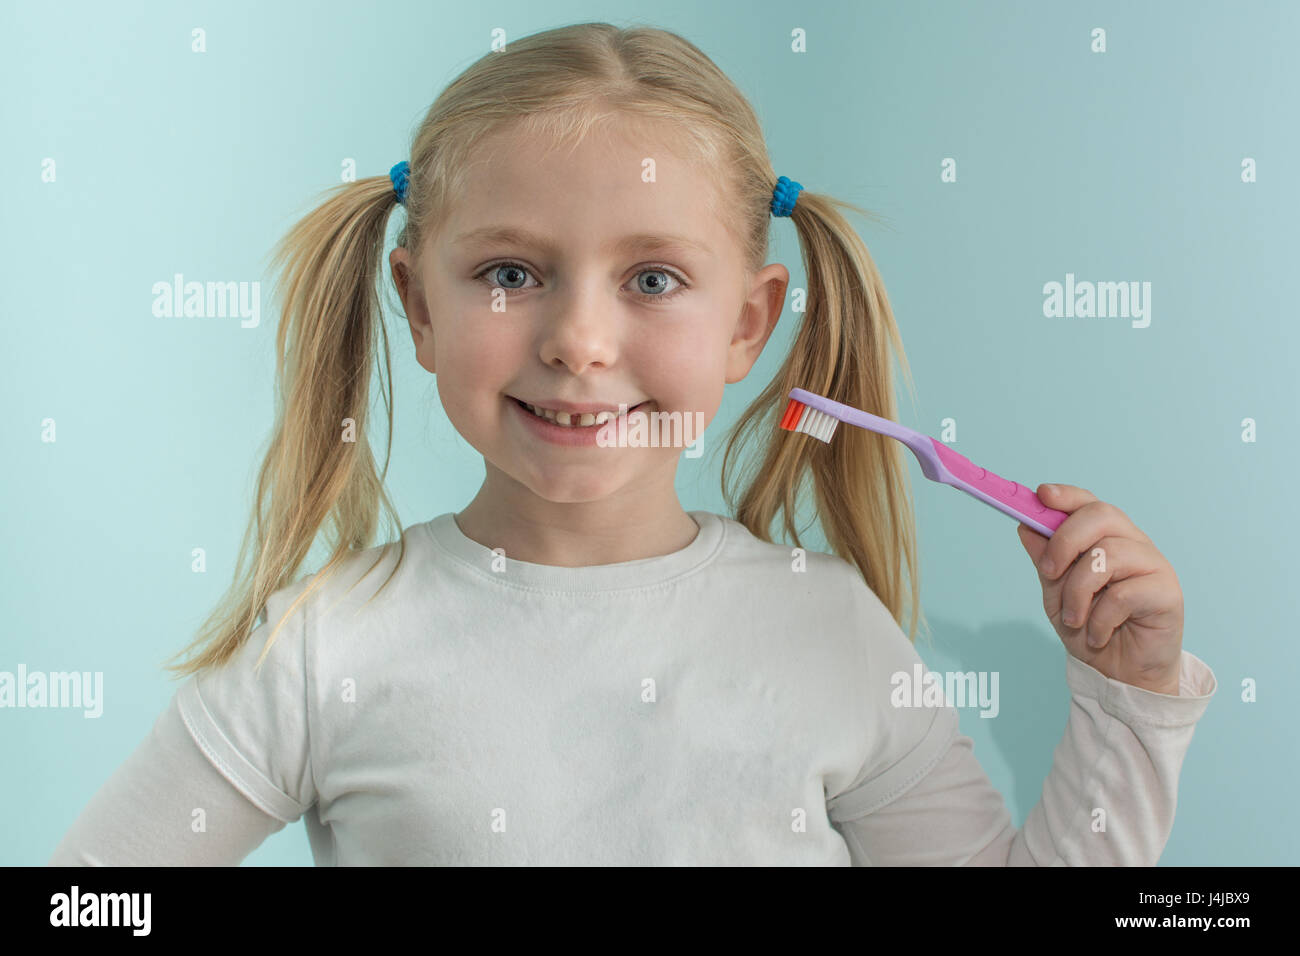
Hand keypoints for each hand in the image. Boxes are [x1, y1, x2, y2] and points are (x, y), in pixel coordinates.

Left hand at [1016, 484, 1183, 694]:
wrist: (1120, 674)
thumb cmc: (1090, 628)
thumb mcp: (1056, 594)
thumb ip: (1045, 561)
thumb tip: (1026, 526)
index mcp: (1107, 538)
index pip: (1090, 503)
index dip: (1067, 496)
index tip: (1041, 495)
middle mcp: (1133, 544)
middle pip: (1101, 515)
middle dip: (1065, 541)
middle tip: (1048, 573)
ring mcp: (1154, 565)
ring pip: (1108, 555)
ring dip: (1078, 591)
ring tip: (1074, 619)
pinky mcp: (1168, 593)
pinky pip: (1123, 594)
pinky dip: (1100, 618)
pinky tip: (1098, 635)